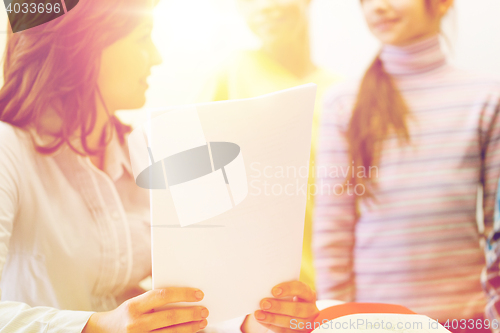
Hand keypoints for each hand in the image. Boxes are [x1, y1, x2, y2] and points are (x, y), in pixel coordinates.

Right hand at [82, 288, 208, 332]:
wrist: (104, 332)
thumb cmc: (126, 314)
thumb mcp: (136, 303)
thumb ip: (155, 300)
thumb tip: (184, 296)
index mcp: (134, 306)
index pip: (162, 296)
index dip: (182, 294)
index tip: (198, 294)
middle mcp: (136, 323)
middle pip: (169, 317)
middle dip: (190, 313)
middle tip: (204, 310)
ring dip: (190, 327)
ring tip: (202, 322)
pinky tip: (190, 332)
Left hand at [244, 281, 318, 332]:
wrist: (295, 313)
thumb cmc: (289, 298)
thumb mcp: (290, 293)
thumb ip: (281, 290)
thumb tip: (264, 289)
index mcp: (308, 295)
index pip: (301, 289)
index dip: (288, 289)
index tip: (274, 291)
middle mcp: (310, 309)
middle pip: (297, 309)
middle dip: (279, 307)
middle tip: (264, 303)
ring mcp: (306, 323)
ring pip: (291, 322)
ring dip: (273, 318)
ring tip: (259, 314)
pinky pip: (285, 331)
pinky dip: (272, 325)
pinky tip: (262, 320)